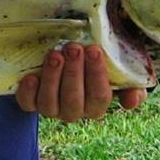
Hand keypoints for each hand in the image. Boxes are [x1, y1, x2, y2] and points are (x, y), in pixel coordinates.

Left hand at [15, 43, 147, 121]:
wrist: (63, 56)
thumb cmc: (94, 60)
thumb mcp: (118, 67)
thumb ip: (131, 83)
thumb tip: (132, 100)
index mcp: (97, 104)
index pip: (100, 96)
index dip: (97, 74)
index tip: (94, 50)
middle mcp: (74, 111)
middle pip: (74, 99)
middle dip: (74, 73)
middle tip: (73, 48)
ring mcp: (51, 108)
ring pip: (50, 103)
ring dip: (52, 78)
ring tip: (55, 55)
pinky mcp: (31, 102)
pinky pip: (27, 104)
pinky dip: (28, 92)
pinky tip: (32, 76)